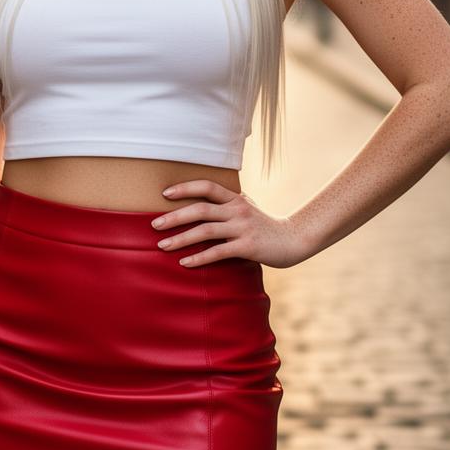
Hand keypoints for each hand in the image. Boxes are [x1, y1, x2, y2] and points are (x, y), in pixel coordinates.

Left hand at [152, 179, 310, 269]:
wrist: (295, 240)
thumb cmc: (267, 225)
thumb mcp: (248, 208)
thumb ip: (229, 203)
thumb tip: (205, 201)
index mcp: (236, 198)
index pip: (207, 186)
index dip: (185, 188)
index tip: (164, 194)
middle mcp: (238, 210)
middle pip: (200, 209)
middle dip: (174, 217)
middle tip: (154, 225)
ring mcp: (243, 228)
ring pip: (205, 231)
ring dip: (181, 238)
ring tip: (163, 246)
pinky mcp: (248, 247)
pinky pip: (218, 252)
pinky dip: (199, 257)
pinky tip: (185, 263)